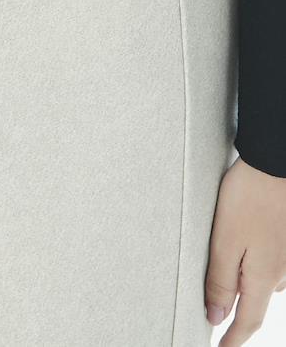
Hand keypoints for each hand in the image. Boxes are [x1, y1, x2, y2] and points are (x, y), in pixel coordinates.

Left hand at [205, 156, 285, 344]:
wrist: (275, 164)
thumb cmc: (249, 198)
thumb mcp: (225, 240)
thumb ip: (220, 280)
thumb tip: (217, 317)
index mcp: (264, 277)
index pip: (248, 321)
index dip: (233, 340)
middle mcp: (280, 272)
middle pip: (255, 301)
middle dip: (237, 310)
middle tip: (214, 317)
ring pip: (262, 280)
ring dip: (245, 283)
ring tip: (224, 280)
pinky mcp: (285, 239)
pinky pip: (269, 262)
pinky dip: (253, 265)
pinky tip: (243, 250)